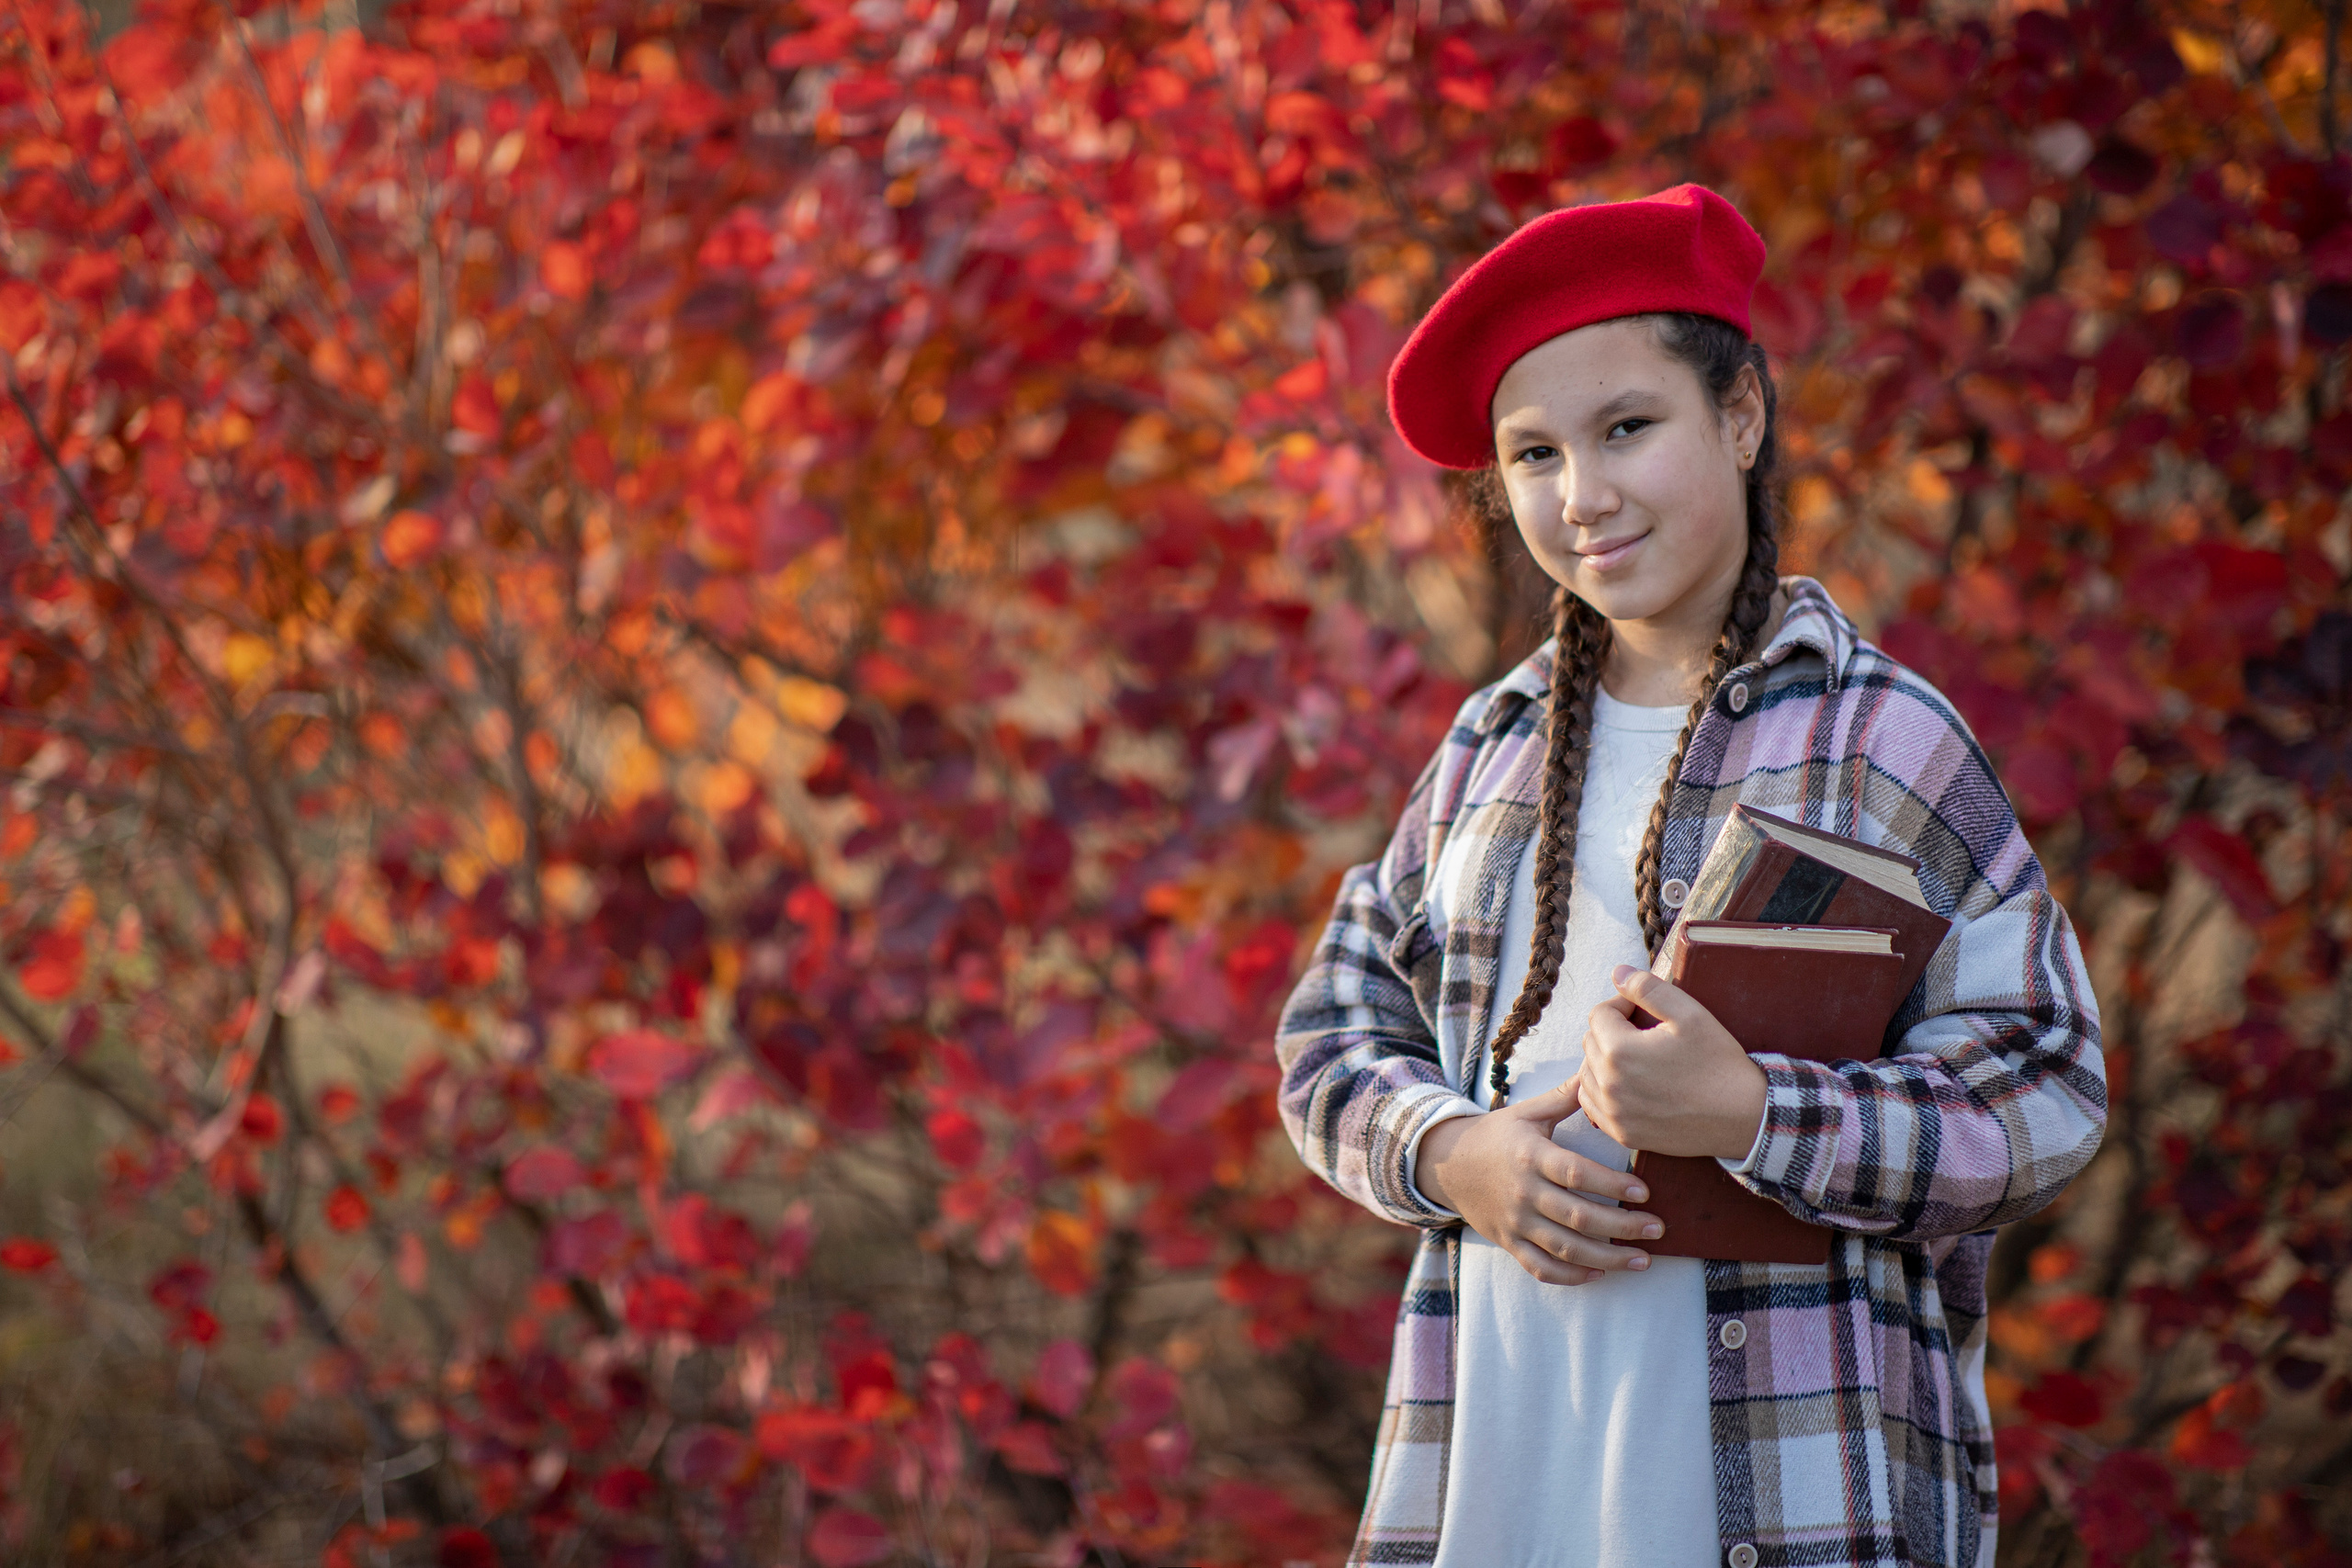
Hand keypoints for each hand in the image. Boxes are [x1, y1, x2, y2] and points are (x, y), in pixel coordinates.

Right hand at [1415, 1079, 1662, 1285]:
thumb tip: (1596, 1067)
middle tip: (1657, 1229)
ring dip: (1607, 1258)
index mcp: (1531, 1156)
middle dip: (1622, 1227)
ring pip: (1565, 1248)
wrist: (1446, 1164)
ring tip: (1642, 1259)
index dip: (1611, 1185)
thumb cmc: (1495, 1135)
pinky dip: (1571, 1276)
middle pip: (1577, 1217)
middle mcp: (1524, 1192)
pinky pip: (1541, 1268)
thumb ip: (1564, 1097)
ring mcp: (1516, 1222)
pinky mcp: (1509, 1242)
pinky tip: (1600, 1274)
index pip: (1576, 1173)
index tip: (1644, 1192)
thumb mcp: (1526, 1112)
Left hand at [1579, 964, 1768, 1158]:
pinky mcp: (1623, 1134)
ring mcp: (1614, 1114)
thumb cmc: (1719, 1064)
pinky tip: (1626, 1084)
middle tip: (1644, 1034)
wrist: (1743, 1117)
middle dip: (1611, 1031)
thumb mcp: (1689, 1014)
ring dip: (1604, 1060)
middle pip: (1590, 1042)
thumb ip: (1647, 988)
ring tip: (1637, 1058)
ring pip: (1588, 1073)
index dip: (1620, 1005)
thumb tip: (1616, 973)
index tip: (1641, 1011)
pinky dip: (1602, 1090)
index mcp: (1620, 1051)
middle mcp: (1609, 1085)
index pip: (1598, 1014)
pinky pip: (1592, 1105)